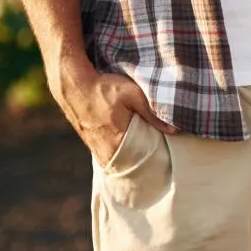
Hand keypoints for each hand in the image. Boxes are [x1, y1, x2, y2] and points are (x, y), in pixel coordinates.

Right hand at [51, 63, 175, 167]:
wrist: (74, 86)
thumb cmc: (104, 88)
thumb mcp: (133, 94)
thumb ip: (153, 112)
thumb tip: (176, 128)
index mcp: (119, 140)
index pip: (144, 159)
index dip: (156, 158)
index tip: (167, 156)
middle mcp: (107, 151)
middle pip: (134, 164)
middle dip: (147, 161)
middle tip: (161, 156)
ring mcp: (98, 152)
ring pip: (123, 163)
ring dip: (134, 159)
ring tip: (147, 152)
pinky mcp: (93, 148)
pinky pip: (113, 158)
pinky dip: (123, 155)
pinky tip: (130, 149)